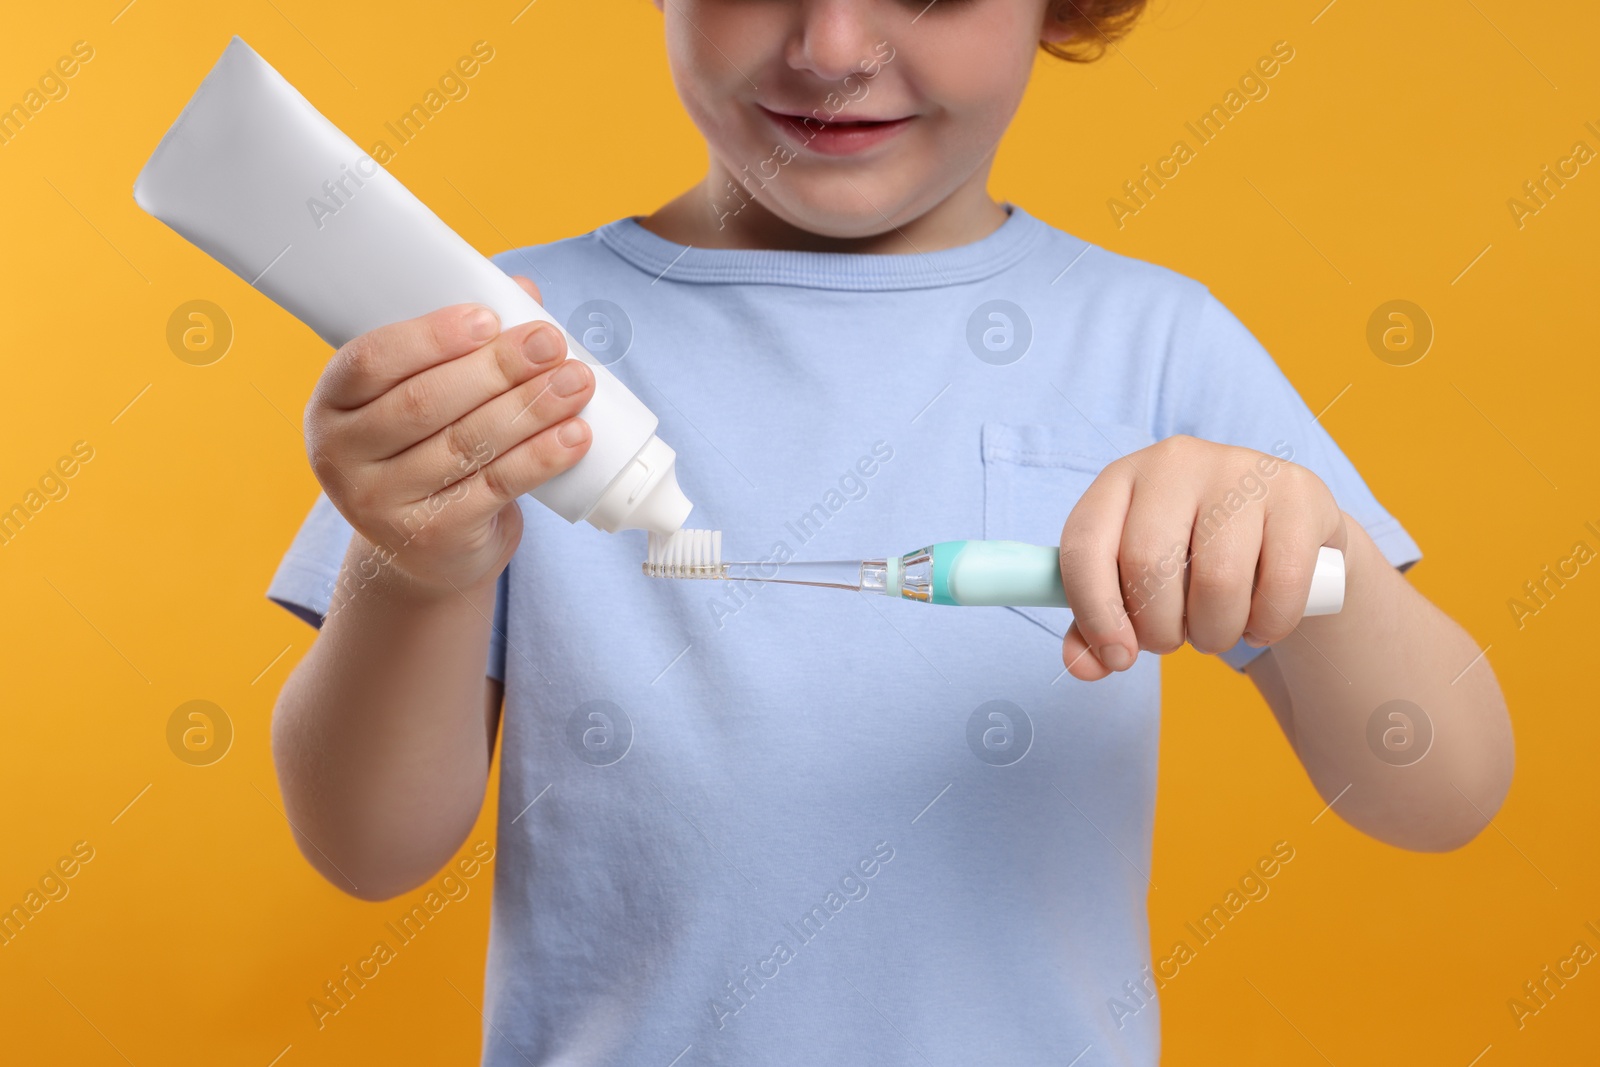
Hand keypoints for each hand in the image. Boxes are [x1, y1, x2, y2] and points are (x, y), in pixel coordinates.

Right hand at [303, 276, 595, 596]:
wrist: (424, 551)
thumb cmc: (425, 450)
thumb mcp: (427, 397)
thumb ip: (464, 343)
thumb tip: (523, 291)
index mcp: (332, 404)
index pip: (372, 360)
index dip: (431, 337)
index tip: (489, 318)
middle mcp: (342, 456)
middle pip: (425, 402)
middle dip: (496, 368)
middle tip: (550, 343)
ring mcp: (382, 503)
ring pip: (466, 444)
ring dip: (529, 408)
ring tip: (576, 381)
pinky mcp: (432, 536)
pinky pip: (495, 487)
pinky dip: (540, 458)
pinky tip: (575, 435)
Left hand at [1057, 434, 1347, 679]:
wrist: (1284, 533)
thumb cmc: (1194, 561)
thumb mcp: (1138, 584)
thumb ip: (1099, 626)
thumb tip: (1081, 666)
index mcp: (1120, 479)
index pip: (1085, 543)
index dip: (1094, 611)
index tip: (1118, 658)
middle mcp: (1174, 461)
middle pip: (1148, 563)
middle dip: (1159, 629)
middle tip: (1174, 640)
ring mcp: (1239, 470)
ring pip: (1217, 580)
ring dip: (1214, 633)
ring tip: (1216, 631)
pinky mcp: (1298, 493)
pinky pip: (1281, 584)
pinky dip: (1268, 624)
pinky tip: (1262, 624)